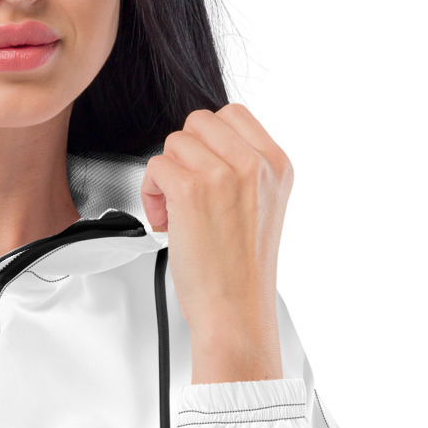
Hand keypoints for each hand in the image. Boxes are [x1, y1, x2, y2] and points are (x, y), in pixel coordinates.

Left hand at [140, 105, 292, 384]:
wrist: (236, 313)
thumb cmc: (242, 274)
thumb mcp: (263, 208)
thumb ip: (244, 171)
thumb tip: (205, 147)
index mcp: (277, 164)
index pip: (232, 114)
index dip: (208, 142)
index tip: (205, 175)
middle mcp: (254, 164)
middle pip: (199, 122)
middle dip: (185, 157)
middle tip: (188, 197)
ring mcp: (224, 174)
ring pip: (174, 143)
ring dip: (166, 177)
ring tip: (177, 214)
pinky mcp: (192, 191)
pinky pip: (155, 167)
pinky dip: (151, 194)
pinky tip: (166, 223)